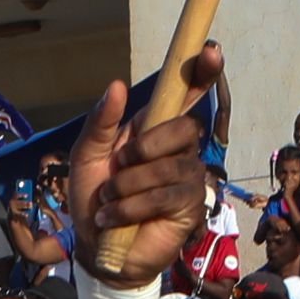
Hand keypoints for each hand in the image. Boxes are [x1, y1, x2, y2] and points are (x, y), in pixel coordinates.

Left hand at [71, 44, 224, 287]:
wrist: (96, 249)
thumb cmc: (93, 199)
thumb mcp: (87, 156)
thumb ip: (101, 122)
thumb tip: (118, 85)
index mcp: (152, 130)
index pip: (185, 96)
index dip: (202, 73)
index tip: (212, 50)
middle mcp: (176, 149)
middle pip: (183, 128)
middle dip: (146, 147)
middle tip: (120, 167)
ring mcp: (188, 177)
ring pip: (169, 166)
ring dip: (128, 186)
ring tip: (109, 201)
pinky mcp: (190, 207)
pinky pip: (166, 195)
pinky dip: (132, 207)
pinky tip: (113, 217)